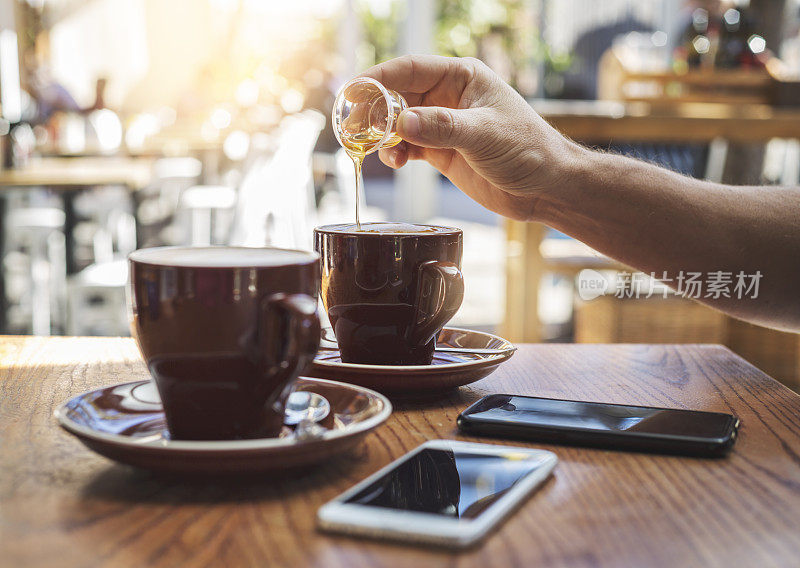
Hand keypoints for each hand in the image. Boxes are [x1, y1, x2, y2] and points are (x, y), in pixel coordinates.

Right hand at [360, 55, 582, 220]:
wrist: (545, 187)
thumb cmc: (527, 149)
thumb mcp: (484, 134)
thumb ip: (442, 127)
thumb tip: (402, 122)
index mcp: (461, 76)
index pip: (409, 69)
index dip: (377, 78)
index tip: (352, 92)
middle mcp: (449, 96)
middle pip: (398, 95)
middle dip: (375, 110)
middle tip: (353, 128)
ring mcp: (444, 124)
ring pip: (399, 122)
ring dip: (383, 135)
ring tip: (374, 148)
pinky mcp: (443, 151)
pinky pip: (409, 146)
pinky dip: (397, 153)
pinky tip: (396, 162)